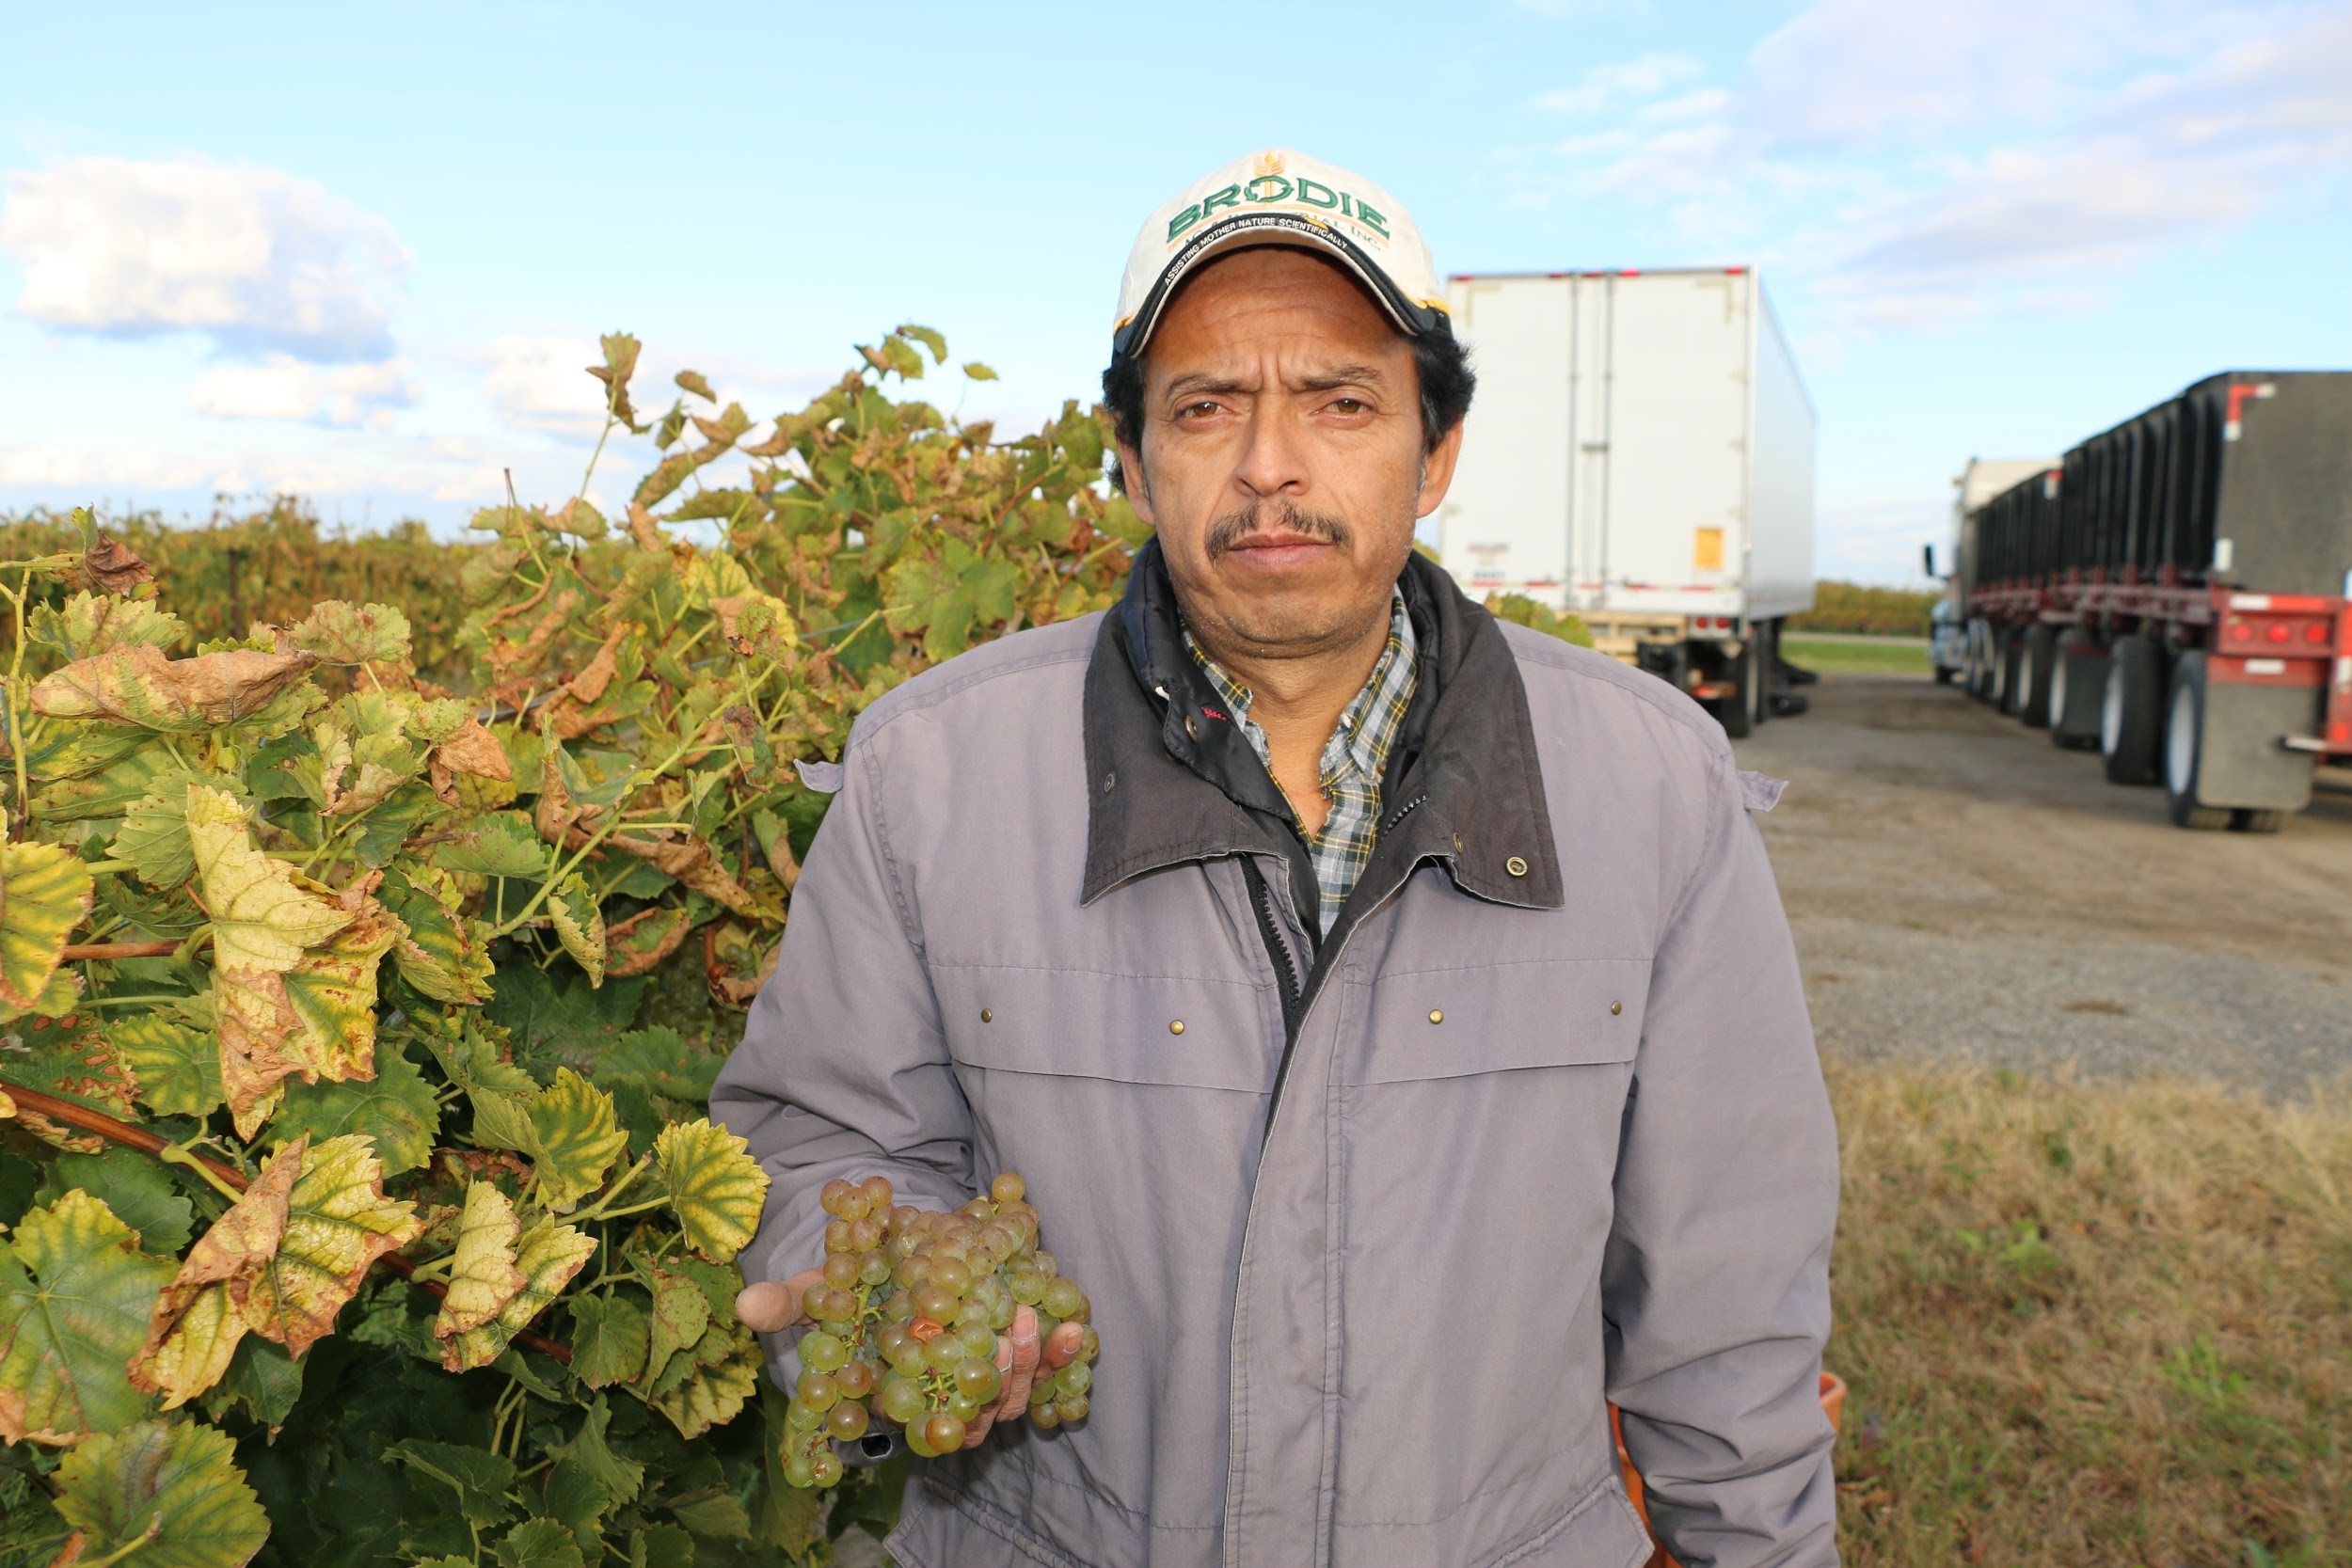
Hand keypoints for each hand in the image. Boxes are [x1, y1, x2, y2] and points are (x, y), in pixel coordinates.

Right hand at [735, 1275, 1085, 1453]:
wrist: (906, 1253)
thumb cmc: (859, 1285)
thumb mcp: (823, 1290)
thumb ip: (792, 1301)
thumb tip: (742, 1305)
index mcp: (899, 1399)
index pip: (921, 1428)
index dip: (940, 1420)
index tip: (955, 1385)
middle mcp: (945, 1401)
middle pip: (979, 1417)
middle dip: (998, 1380)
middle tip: (1009, 1329)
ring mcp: (985, 1381)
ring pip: (1014, 1398)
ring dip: (1029, 1364)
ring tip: (1029, 1318)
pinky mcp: (1016, 1357)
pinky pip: (1047, 1373)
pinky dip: (1061, 1355)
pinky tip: (1074, 1327)